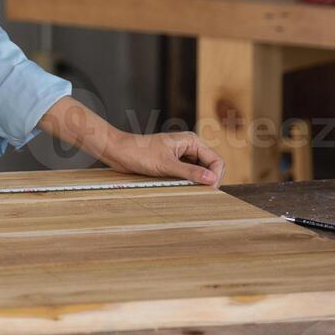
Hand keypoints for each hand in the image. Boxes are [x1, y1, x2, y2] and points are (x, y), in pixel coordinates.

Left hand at [102, 130, 224, 187]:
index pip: (216, 160)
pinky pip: (188, 174)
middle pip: (210, 166)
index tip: (210, 190)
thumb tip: (212, 179)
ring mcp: (182, 155)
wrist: (118, 151)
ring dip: (197, 181)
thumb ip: (190, 172)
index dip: (216, 176)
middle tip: (202, 193)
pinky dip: (188, 181)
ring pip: (199, 172)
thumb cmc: (139, 152)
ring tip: (191, 190)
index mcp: (191, 141)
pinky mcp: (173, 163)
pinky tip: (182, 187)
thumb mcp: (166, 165)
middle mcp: (189, 147)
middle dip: (208, 179)